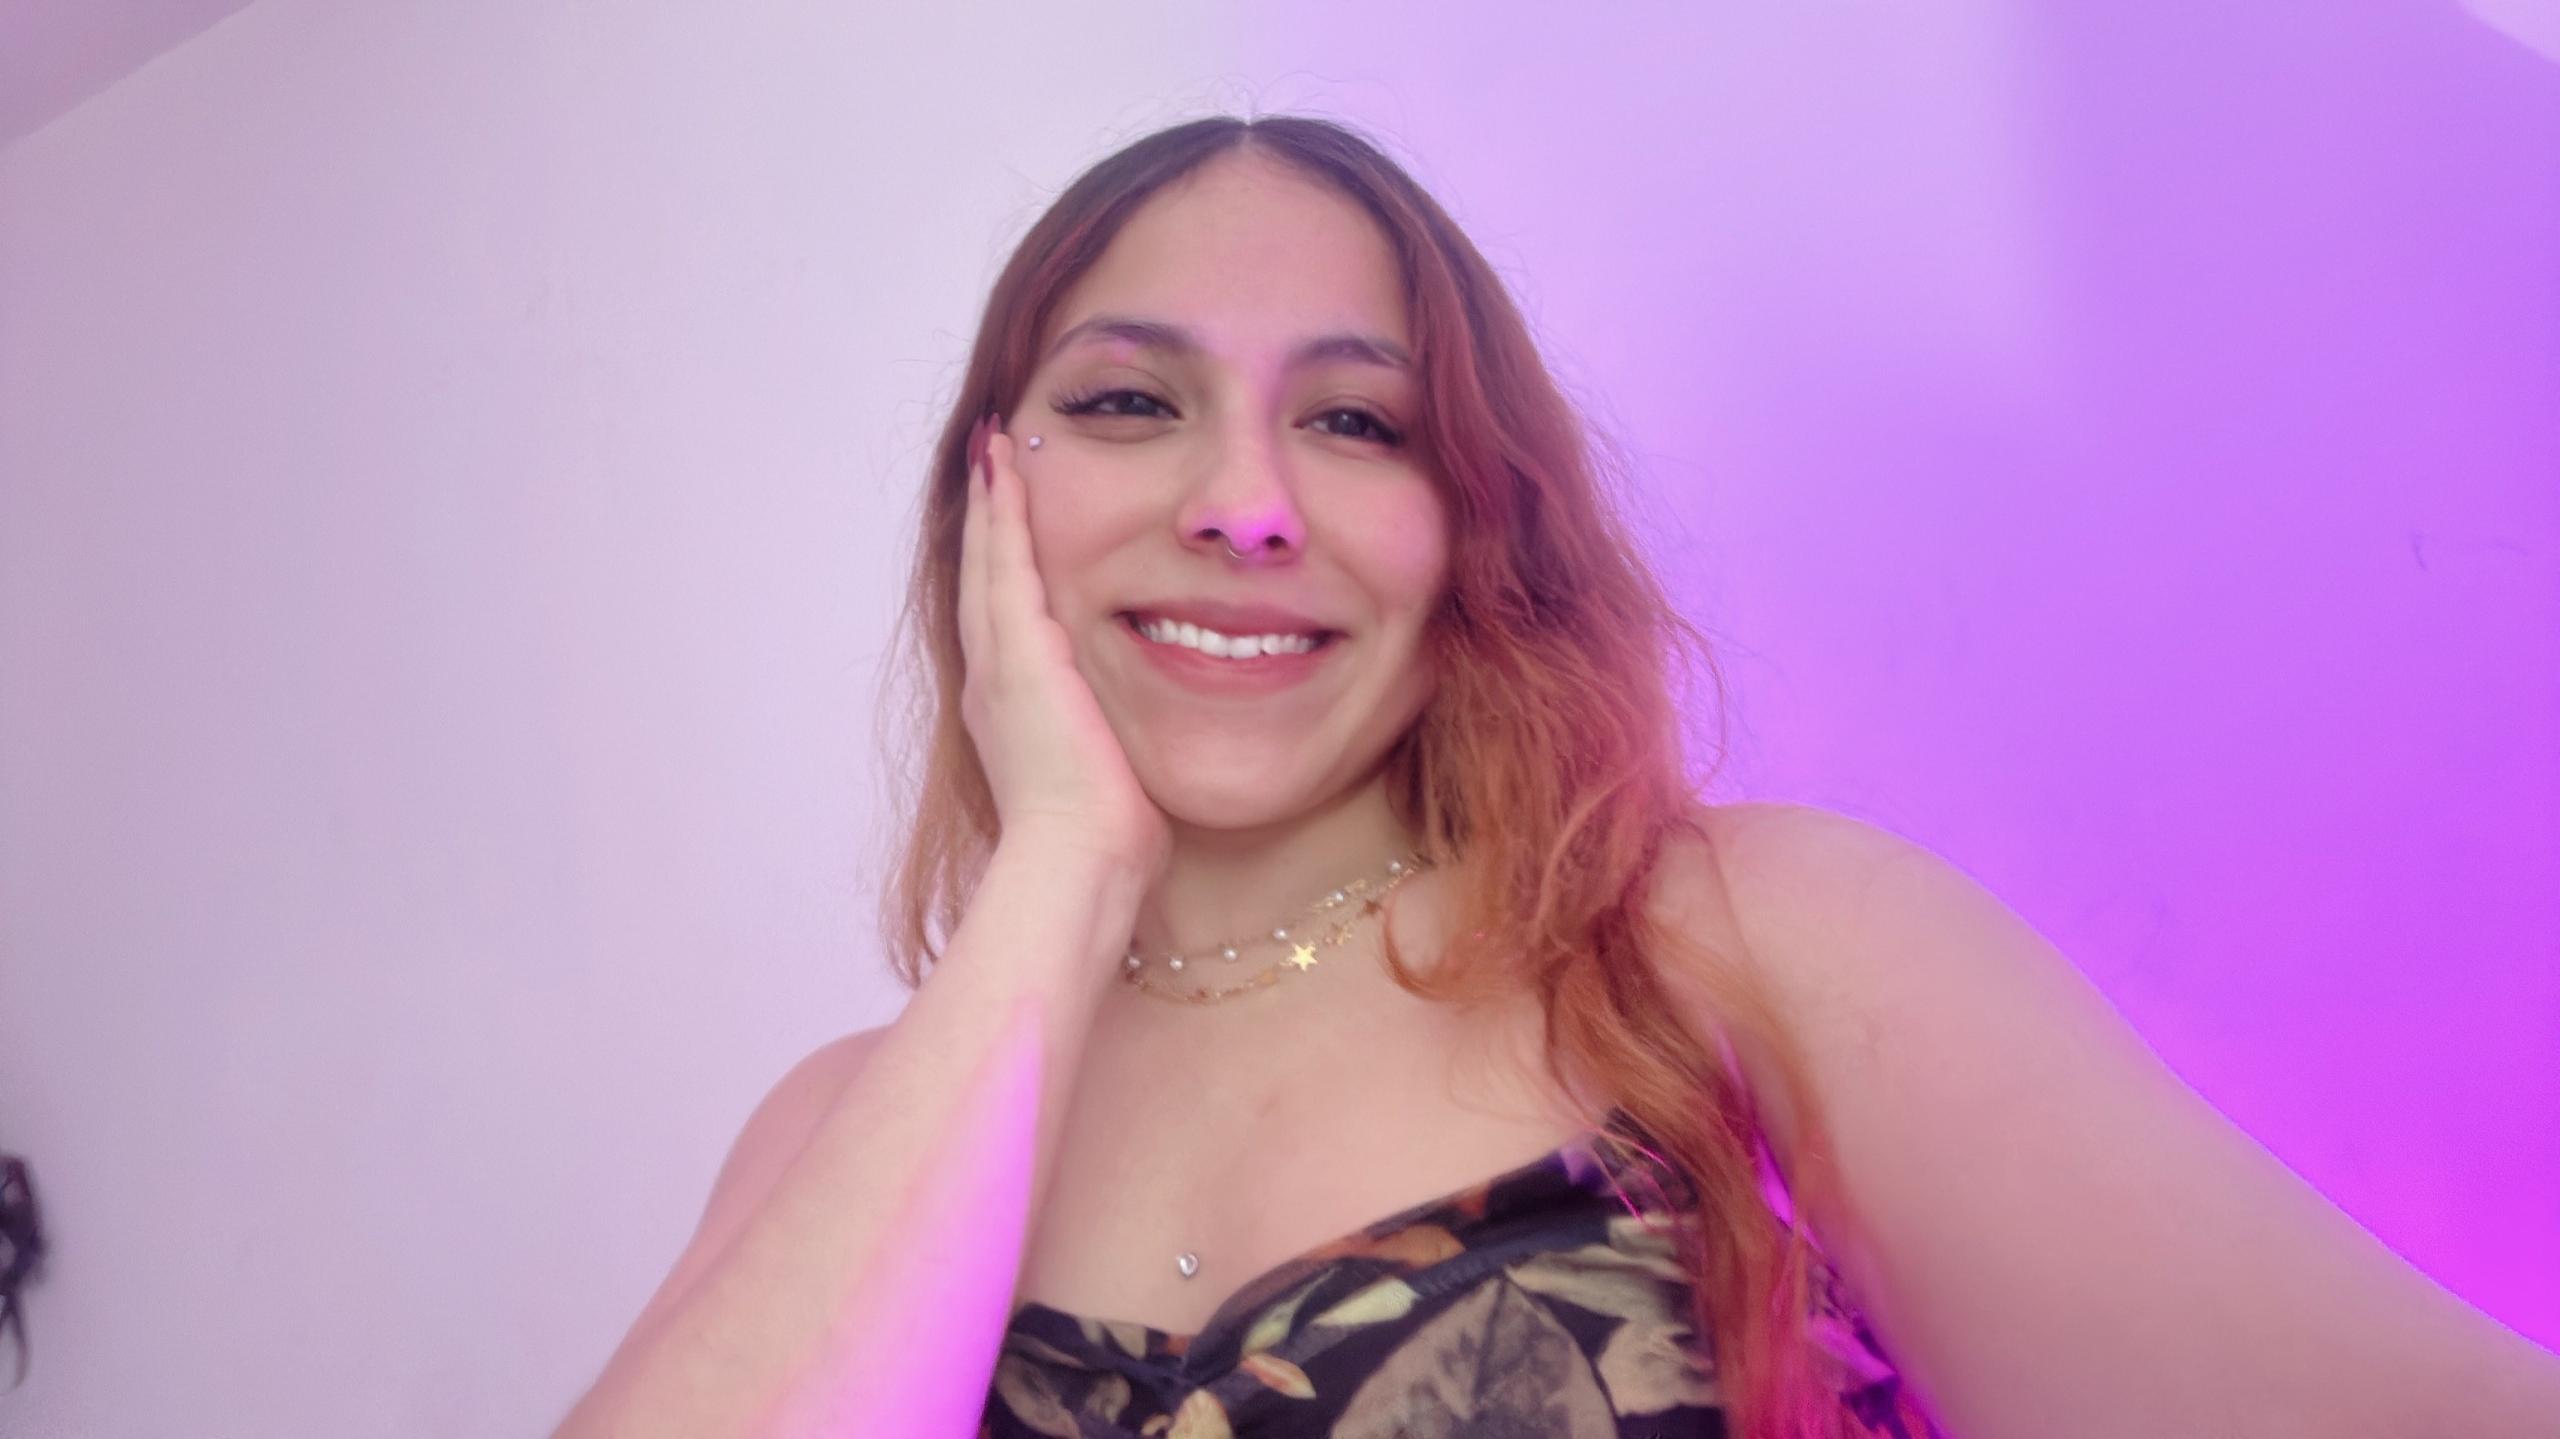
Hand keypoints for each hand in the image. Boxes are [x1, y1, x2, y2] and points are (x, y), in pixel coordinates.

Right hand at [955, 413, 1170, 881]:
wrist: (1077, 862)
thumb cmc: (1101, 842)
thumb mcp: (1106, 778)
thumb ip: (1114, 746)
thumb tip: (1141, 748)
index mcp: (1013, 713)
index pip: (1006, 622)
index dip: (1002, 569)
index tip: (1006, 526)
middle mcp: (992, 682)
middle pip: (981, 581)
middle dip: (985, 522)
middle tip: (986, 464)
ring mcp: (1000, 665)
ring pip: (986, 562)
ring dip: (989, 503)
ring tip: (991, 450)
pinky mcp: (1020, 653)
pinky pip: (1005, 563)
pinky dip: (1001, 514)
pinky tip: (1004, 470)